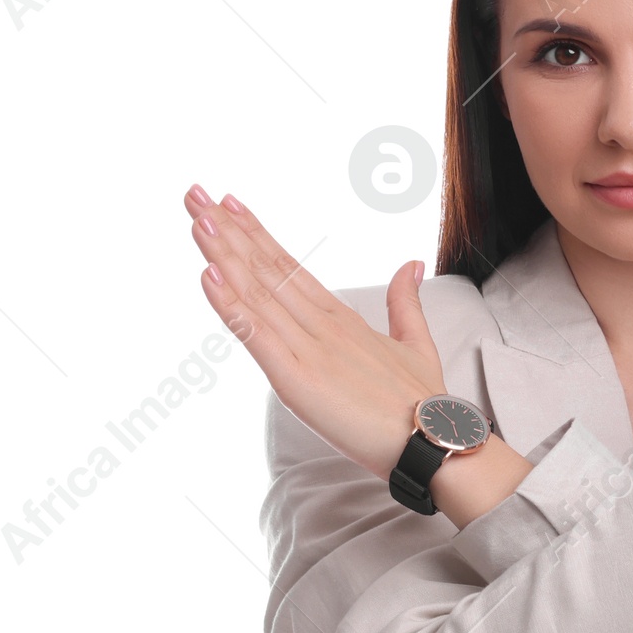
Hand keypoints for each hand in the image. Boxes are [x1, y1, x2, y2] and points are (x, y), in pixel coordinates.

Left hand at [182, 186, 445, 479]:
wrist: (437, 438)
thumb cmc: (425, 400)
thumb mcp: (415, 343)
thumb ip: (405, 302)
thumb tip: (410, 264)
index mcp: (343, 319)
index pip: (291, 267)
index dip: (257, 234)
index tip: (230, 205)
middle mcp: (322, 326)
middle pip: (267, 270)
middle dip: (228, 231)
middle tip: (195, 193)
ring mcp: (308, 350)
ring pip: (257, 294)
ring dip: (223, 254)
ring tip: (197, 218)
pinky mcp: (297, 379)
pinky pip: (256, 335)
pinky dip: (231, 304)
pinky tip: (209, 274)